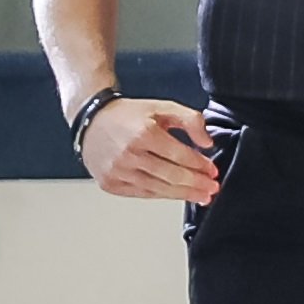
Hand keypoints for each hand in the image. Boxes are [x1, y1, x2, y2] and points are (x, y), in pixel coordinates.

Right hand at [82, 98, 218, 203]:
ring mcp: (117, 171)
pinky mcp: (110, 183)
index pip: (179, 155)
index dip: (200, 165)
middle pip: (171, 175)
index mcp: (143, 134)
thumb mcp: (162, 107)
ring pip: (158, 188)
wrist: (91, 120)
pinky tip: (177, 194)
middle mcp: (128, 154)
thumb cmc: (127, 115)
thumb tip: (207, 143)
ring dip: (183, 194)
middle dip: (196, 184)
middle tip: (212, 188)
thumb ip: (191, 120)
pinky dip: (162, 195)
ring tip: (201, 196)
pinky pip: (142, 193)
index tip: (213, 171)